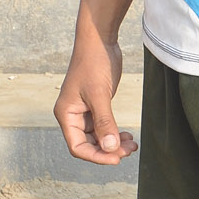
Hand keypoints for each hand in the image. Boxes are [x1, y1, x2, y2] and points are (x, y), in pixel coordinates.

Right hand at [53, 39, 137, 164]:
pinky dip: (115, 133)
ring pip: (98, 137)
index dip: (96, 156)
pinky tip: (128, 135)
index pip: (77, 147)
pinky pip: (104, 127)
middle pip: (88, 145)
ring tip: (132, 144)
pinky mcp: (95, 105)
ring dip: (114, 143)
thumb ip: (105, 123)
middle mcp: (72, 115)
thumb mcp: (99, 94)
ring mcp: (84, 111)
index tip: (116, 157)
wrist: (99, 41)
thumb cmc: (93, 63)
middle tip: (129, 150)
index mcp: (66, 114)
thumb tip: (110, 148)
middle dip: (108, 150)